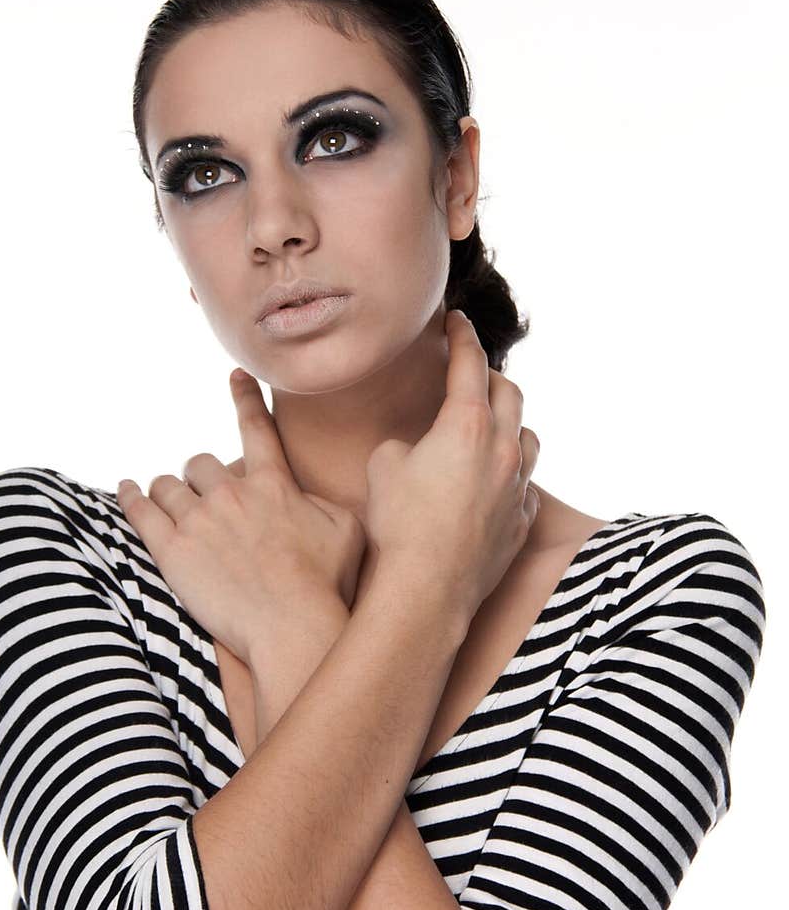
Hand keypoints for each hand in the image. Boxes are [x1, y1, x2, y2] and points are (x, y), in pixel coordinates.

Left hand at [116, 370, 366, 665]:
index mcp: (273, 484)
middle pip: (200, 462)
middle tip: (206, 499)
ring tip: (170, 504)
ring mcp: (199, 519)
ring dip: (169, 491)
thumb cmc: (327, 585)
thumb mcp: (346, 531)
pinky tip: (128, 490)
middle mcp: (232, 492)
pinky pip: (140, 511)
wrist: (294, 626)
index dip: (244, 397)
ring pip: (168, 485)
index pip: (255, 427)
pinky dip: (131, 496)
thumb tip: (311, 494)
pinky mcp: (172, 550)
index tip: (235, 374)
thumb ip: (324, 501)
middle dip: (201, 478)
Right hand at [364, 309, 539, 629]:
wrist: (427, 589)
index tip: (457, 320)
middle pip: (509, 394)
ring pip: (527, 439)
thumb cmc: (399, 525)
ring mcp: (517, 487)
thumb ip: (404, 445)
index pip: (469, 364)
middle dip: (490, 377)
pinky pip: (525, 485)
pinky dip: (511, 474)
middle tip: (472, 374)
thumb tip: (415, 452)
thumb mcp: (383, 467)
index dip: (462, 337)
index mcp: (466, 425)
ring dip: (510, 425)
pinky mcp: (521, 522)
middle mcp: (501, 450)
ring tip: (491, 428)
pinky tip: (496, 482)